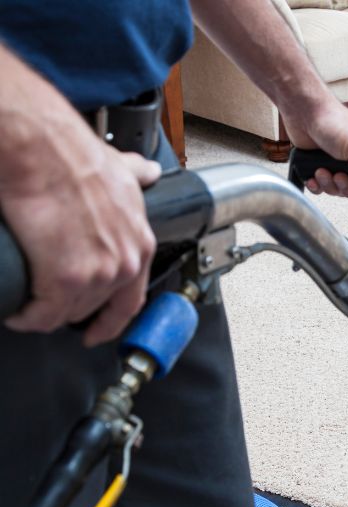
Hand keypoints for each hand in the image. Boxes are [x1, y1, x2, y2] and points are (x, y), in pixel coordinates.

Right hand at [0, 140, 158, 346]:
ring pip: (66, 313)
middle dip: (68, 308)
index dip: (111, 320)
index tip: (97, 331)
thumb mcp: (120, 169)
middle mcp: (124, 264)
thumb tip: (147, 171)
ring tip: (27, 302)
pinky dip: (27, 317)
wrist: (41, 150)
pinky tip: (18, 311)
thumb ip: (136, 175)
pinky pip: (42, 315)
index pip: (131, 301)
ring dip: (45, 313)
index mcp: (139, 244)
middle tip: (46, 302)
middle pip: (94, 308)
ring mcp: (97, 275)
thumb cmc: (73, 156)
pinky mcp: (64, 280)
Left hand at [284, 100, 347, 213]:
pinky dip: (318, 185)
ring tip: (322, 170)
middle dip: (346, 187)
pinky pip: (325, 188)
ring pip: (341, 190)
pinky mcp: (325, 167)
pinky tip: (314, 175)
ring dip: (330, 184)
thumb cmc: (334, 120)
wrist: (304, 112)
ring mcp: (343, 164)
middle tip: (339, 176)